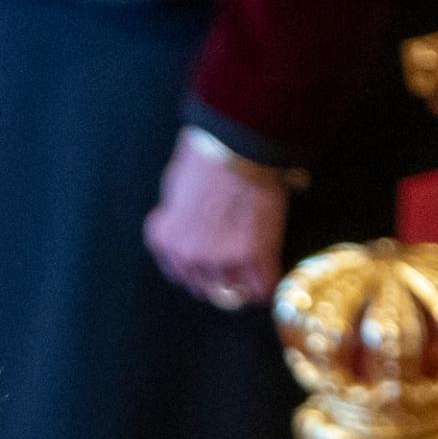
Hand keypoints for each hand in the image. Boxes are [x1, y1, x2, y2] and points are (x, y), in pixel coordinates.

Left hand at [141, 128, 289, 312]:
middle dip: (219, 276)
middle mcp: (189, 257)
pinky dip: (267, 283)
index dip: (197, 267)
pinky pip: (262, 288)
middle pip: (206, 286)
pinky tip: (270, 272)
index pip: (179, 273)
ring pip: (234, 290)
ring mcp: (221, 260)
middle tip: (236, 261)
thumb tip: (185, 223)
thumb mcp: (176, 188)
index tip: (209, 263)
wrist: (236, 148)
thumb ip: (178, 218)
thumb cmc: (206, 156)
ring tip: (255, 266)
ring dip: (243, 280)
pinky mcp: (254, 257)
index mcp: (167, 241)